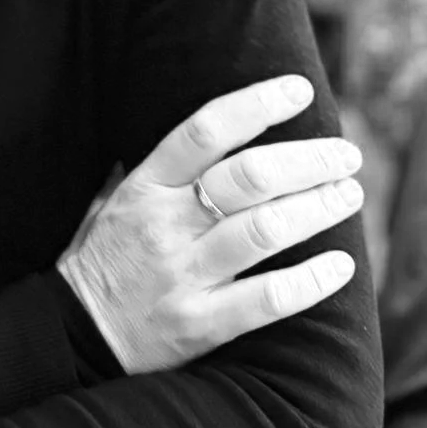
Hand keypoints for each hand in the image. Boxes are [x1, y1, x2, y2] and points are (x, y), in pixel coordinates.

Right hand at [56, 74, 362, 373]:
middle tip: (344, 155)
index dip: (256, 105)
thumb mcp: (114, 198)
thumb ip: (155, 166)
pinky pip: (267, 299)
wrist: (77, 335)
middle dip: (308, 160)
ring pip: (265, 231)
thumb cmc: (104, 257)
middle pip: (249, 177)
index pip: (205, 130)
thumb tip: (202, 128)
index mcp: (145, 185)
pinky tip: (340, 266)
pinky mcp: (200, 323)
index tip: (297, 91)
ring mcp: (183, 273)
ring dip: (318, 209)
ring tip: (349, 195)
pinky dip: (311, 281)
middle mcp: (166, 223)